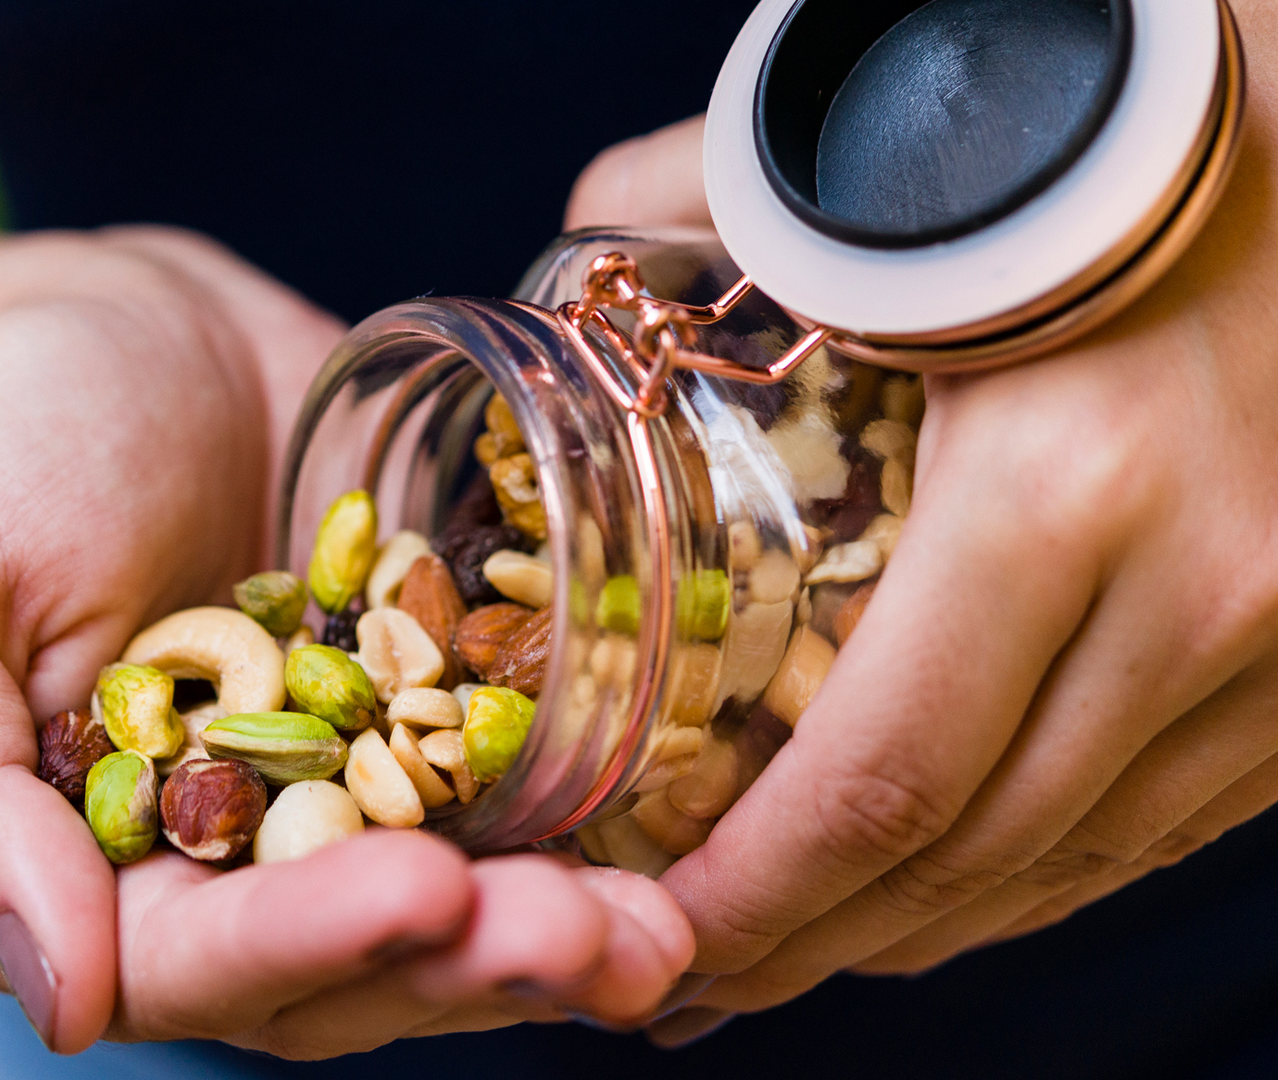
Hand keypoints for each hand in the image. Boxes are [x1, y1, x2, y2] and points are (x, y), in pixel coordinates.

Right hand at [0, 227, 694, 1055]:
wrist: (124, 333)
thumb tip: (59, 1000)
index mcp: (97, 873)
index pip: (197, 965)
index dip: (308, 945)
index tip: (420, 894)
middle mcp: (235, 867)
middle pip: (354, 968)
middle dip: (469, 961)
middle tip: (595, 936)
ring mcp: (352, 797)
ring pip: (457, 910)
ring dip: (559, 931)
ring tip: (662, 924)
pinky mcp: (439, 717)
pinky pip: (520, 793)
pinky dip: (602, 824)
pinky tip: (690, 833)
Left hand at [568, 53, 1277, 1045]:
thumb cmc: (1089, 146)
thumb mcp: (884, 193)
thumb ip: (686, 210)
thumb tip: (561, 274)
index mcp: (1061, 495)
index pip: (880, 780)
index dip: (756, 898)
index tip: (657, 935)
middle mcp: (1202, 595)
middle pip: (971, 855)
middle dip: (814, 941)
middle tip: (692, 974)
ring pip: (1074, 863)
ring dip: (920, 929)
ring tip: (794, 952)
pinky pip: (1165, 822)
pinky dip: (1040, 875)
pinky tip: (947, 888)